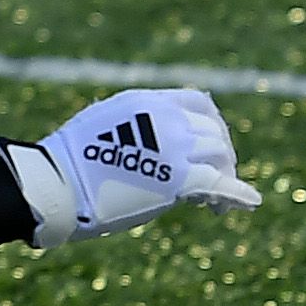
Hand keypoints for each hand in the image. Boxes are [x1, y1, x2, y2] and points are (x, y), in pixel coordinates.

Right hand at [1, 88, 257, 246]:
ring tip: (217, 203)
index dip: (213, 126)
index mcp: (148, 101)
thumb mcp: (104, 124)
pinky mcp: (176, 179)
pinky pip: (218, 184)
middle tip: (218, 183)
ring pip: (220, 158)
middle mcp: (167, 119)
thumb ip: (134, 125)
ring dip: (225, 178)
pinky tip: (248, 204)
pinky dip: (238, 194)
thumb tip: (144, 140)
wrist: (57, 184)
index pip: (200, 103)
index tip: (212, 147)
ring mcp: (174, 147)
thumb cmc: (68, 161)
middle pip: (214, 134)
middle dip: (221, 157)